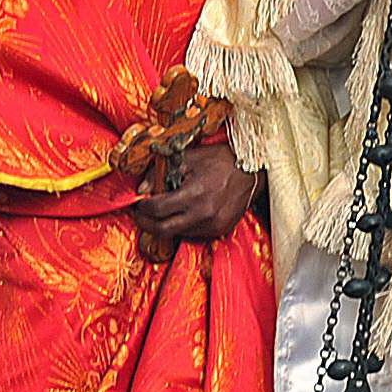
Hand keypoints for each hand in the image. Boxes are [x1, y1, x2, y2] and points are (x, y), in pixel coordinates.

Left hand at [131, 139, 262, 259]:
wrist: (253, 171)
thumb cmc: (222, 160)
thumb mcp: (189, 158)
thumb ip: (162, 173)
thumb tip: (142, 189)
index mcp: (195, 194)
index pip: (157, 209)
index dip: (142, 207)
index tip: (138, 202)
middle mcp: (204, 214)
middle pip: (163, 230)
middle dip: (146, 223)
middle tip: (139, 215)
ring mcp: (213, 225)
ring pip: (177, 233)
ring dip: (164, 225)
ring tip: (161, 211)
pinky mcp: (220, 230)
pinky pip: (193, 233)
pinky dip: (182, 225)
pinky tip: (182, 213)